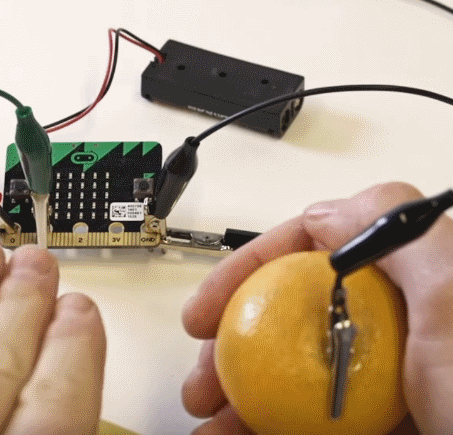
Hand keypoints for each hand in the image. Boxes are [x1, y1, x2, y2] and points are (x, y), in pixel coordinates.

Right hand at [181, 182, 452, 434]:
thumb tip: (331, 211)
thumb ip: (405, 238)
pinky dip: (270, 429)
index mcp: (421, 282)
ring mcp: (397, 381)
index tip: (207, 310)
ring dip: (242, 395)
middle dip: (236, 343)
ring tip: (208, 421)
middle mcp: (406, 325)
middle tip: (203, 379)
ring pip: (299, 373)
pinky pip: (315, 421)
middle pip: (296, 313)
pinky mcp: (392, 425)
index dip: (249, 268)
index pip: (318, 247)